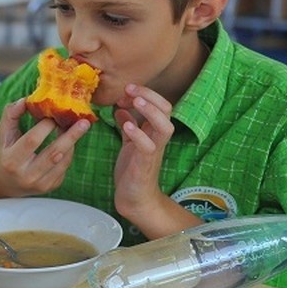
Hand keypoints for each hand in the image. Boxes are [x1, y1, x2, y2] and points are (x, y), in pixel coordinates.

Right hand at [0, 98, 90, 196]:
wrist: (7, 183)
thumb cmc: (6, 153)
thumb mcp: (3, 135)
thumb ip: (11, 115)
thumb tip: (25, 100)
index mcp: (12, 160)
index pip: (32, 140)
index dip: (46, 126)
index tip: (55, 113)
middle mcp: (26, 175)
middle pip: (54, 153)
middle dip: (71, 136)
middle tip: (84, 122)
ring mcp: (40, 184)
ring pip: (63, 160)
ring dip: (72, 142)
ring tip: (78, 127)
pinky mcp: (51, 187)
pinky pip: (65, 167)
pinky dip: (69, 152)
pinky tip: (68, 141)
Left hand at [112, 83, 174, 220]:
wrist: (134, 198)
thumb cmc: (133, 170)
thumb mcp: (129, 143)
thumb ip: (128, 126)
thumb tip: (120, 109)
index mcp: (153, 132)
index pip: (159, 104)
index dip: (144, 93)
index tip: (125, 91)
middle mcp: (157, 139)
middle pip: (166, 109)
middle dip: (149, 95)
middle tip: (129, 88)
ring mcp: (154, 151)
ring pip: (164, 126)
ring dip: (150, 111)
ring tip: (134, 102)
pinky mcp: (145, 164)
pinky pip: (148, 146)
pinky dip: (138, 134)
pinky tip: (126, 126)